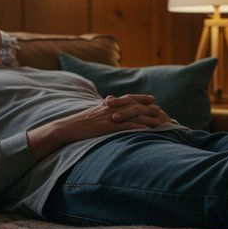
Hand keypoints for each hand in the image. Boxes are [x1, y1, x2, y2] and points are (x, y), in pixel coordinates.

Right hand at [26, 94, 163, 160]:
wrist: (67, 128)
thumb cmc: (79, 122)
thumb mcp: (92, 111)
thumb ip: (103, 106)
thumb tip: (108, 100)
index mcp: (108, 105)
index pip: (127, 98)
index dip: (140, 98)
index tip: (152, 99)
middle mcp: (111, 108)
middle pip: (134, 106)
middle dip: (148, 107)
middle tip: (160, 109)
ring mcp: (109, 118)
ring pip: (133, 116)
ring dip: (148, 119)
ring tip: (159, 121)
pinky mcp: (107, 128)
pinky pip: (126, 127)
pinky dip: (138, 127)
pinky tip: (147, 130)